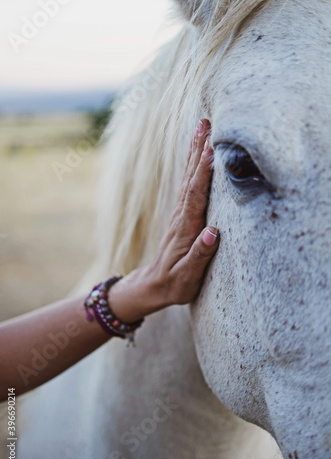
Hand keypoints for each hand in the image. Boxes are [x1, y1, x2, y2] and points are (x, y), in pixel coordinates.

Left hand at [148, 118, 218, 304]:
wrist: (152, 285)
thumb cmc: (173, 284)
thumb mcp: (187, 277)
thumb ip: (200, 255)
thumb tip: (213, 233)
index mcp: (185, 228)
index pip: (196, 194)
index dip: (205, 171)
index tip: (214, 148)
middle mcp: (182, 215)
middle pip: (191, 177)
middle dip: (199, 149)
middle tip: (207, 122)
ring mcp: (180, 213)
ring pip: (189, 176)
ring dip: (195, 151)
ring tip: (202, 128)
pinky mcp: (182, 214)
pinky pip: (188, 184)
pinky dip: (193, 165)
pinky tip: (197, 154)